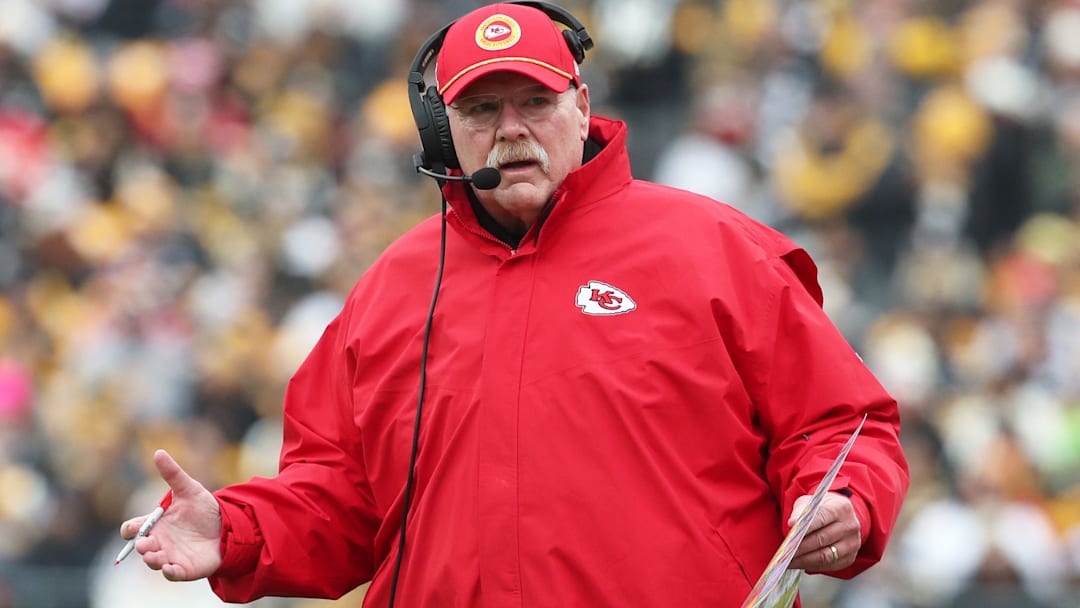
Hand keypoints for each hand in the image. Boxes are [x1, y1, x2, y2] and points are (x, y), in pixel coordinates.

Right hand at [119, 449, 222, 580]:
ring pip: (154, 562)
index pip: (133, 529)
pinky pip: (172, 574)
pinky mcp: (185, 568)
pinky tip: (170, 568)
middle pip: (141, 547)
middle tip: (147, 543)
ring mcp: (170, 555)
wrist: (228, 525)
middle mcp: (159, 541)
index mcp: (156, 524)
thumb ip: (173, 473)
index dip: (131, 529)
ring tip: (156, 554)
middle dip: (141, 546)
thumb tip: (159, 452)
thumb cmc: (204, 509)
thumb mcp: (189, 489)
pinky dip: (169, 572)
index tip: (134, 528)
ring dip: (152, 559)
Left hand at [787, 491, 860, 571]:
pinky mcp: (850, 558)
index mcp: (841, 508)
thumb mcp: (811, 502)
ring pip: (825, 556)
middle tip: (784, 552)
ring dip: (804, 560)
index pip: (821, 518)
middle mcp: (850, 526)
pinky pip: (829, 565)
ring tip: (788, 561)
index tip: (790, 531)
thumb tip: (792, 524)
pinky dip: (812, 566)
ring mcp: (852, 544)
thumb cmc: (821, 509)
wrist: (841, 517)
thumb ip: (801, 511)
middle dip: (800, 547)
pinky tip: (800, 563)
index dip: (805, 526)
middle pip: (821, 539)